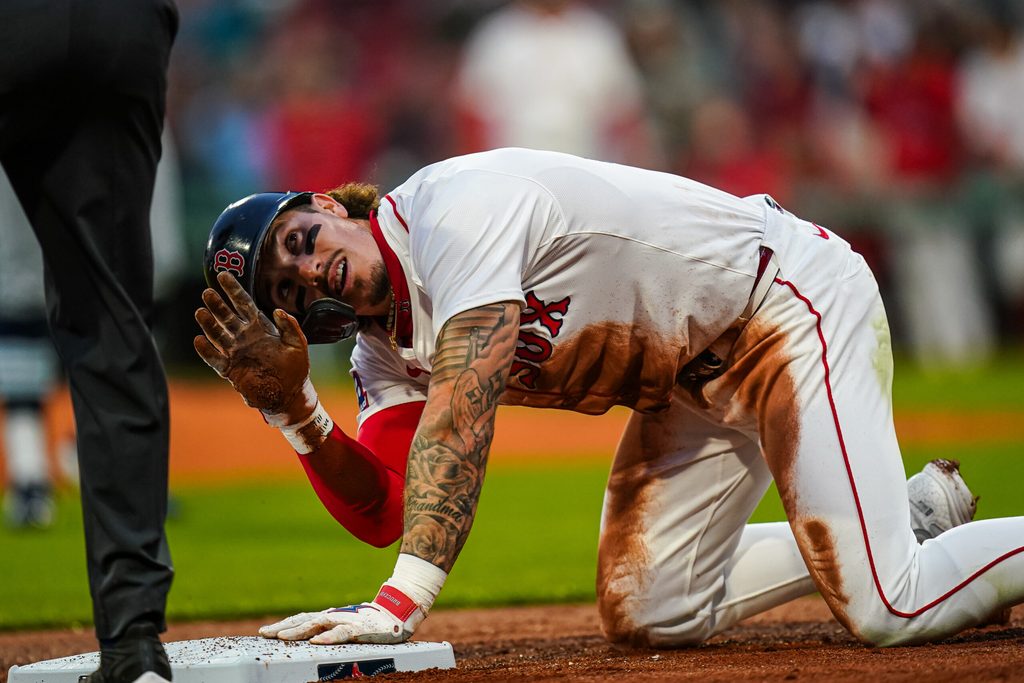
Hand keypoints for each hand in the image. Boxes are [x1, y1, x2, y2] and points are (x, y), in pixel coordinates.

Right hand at [194, 271, 309, 416]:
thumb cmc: (295, 368)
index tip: (223, 275)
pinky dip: (206, 351)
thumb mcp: (297, 344)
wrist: (289, 394)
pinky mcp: (230, 369)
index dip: (233, 290)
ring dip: (208, 324)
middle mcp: (245, 337)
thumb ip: (290, 326)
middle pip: (227, 316)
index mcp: (260, 327)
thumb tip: (279, 310)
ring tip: (200, 312)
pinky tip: (198, 340)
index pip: (243, 303)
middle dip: (217, 304)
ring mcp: (236, 352)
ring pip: (218, 334)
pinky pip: (215, 358)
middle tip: (207, 292)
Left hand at [259, 587, 422, 644]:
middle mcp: (334, 616)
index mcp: (329, 617)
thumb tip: (312, 639)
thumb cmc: (371, 620)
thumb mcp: (346, 626)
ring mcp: (346, 620)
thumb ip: (331, 631)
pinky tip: (316, 642)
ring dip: (299, 631)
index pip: (301, 619)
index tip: (264, 632)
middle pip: (303, 620)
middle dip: (283, 627)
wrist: (398, 610)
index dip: (283, 624)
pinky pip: (342, 633)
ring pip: (318, 624)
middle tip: (264, 633)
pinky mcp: (360, 628)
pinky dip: (328, 637)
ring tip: (283, 638)